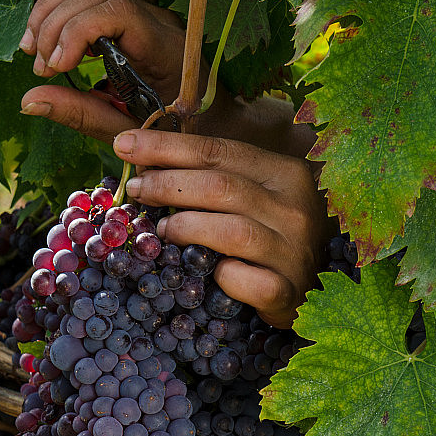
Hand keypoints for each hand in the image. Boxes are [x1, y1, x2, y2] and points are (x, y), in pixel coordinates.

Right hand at [11, 0, 316, 157]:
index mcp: (165, 49)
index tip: (54, 68)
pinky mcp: (129, 14)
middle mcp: (157, 21)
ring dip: (49, 9)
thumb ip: (84, 115)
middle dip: (56, 24)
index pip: (116, 12)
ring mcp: (144, 13)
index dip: (76, 32)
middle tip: (40, 66)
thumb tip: (30, 99)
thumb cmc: (181, 135)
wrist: (215, 124)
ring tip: (31, 50)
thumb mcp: (133, 133)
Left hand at [113, 130, 332, 327]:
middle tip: (137, 190)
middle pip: (222, 187)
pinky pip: (245, 280)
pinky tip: (209, 273)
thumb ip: (216, 178)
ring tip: (160, 230)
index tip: (125, 144)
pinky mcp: (287, 291)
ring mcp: (293, 251)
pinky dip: (222, 276)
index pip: (219, 151)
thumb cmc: (271, 237)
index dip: (168, 147)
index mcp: (285, 173)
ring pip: (232, 231)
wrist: (310, 287)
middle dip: (169, 185)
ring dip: (186, 227)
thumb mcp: (254, 197)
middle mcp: (295, 207)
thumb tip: (150, 164)